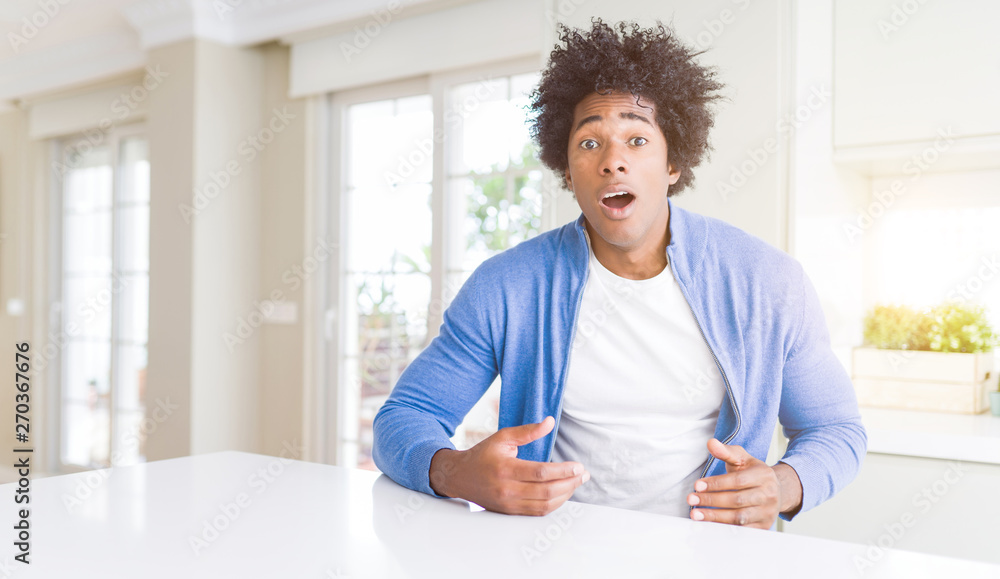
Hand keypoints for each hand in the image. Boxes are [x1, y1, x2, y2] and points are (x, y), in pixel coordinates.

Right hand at [428, 416, 589, 515]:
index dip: (563, 471)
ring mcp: (509, 503)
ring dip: (565, 495)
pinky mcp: (510, 511)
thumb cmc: (482, 455)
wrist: (460, 477)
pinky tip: (563, 493)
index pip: (540, 473)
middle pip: (546, 491)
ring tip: (576, 483)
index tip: (578, 466)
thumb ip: (527, 431)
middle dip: (570, 483)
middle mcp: (507, 490)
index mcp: (505, 469)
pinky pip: (537, 512)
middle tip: (583, 474)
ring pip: (544, 505)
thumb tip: (549, 422)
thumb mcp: (502, 437)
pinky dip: (554, 504)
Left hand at [686, 438, 801, 528]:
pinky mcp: (763, 527)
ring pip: (739, 518)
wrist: (776, 490)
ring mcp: (767, 513)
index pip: (738, 481)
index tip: (697, 485)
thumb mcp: (742, 458)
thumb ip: (726, 452)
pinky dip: (724, 528)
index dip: (716, 483)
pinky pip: (742, 530)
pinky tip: (709, 524)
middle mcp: (769, 495)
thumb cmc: (753, 473)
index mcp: (764, 475)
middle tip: (691, 499)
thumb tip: (710, 443)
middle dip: (711, 500)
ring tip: (696, 514)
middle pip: (737, 500)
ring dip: (715, 517)